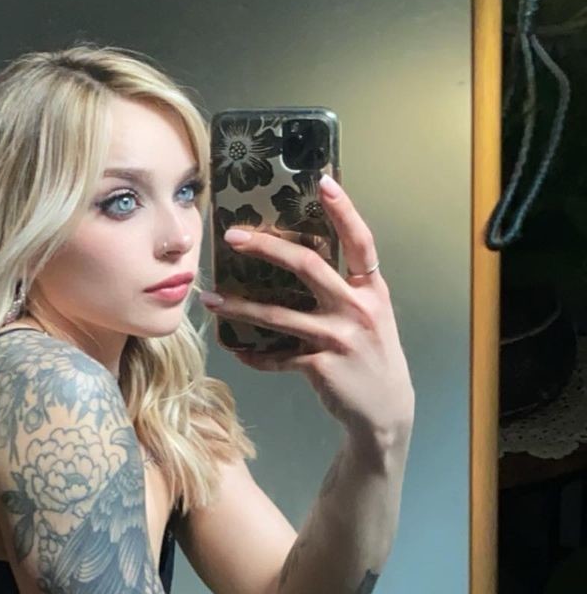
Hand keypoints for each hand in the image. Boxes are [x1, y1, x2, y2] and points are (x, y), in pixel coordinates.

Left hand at [199, 176, 414, 441]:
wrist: (384, 410)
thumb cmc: (370, 356)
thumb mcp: (370, 316)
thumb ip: (344, 290)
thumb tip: (299, 261)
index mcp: (371, 290)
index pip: (360, 241)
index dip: (344, 211)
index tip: (323, 182)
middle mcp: (357, 309)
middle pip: (308, 266)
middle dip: (267, 247)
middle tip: (233, 236)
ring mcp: (339, 338)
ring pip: (279, 315)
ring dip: (240, 308)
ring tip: (209, 299)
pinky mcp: (320, 366)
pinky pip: (277, 357)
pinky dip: (254, 355)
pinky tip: (236, 350)